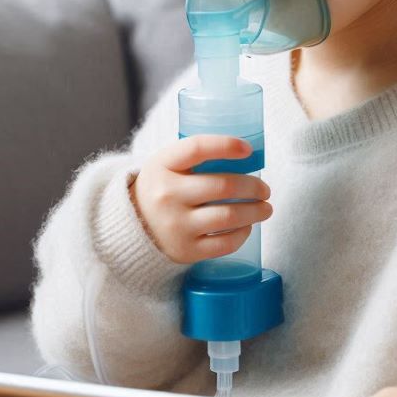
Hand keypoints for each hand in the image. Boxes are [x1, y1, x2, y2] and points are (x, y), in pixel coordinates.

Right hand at [129, 134, 272, 263]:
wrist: (131, 226)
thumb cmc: (162, 187)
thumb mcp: (167, 164)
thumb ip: (197, 156)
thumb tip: (246, 153)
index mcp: (163, 165)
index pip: (197, 148)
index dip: (226, 145)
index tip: (249, 150)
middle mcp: (167, 195)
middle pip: (223, 187)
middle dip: (254, 187)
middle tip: (265, 189)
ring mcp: (175, 225)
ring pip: (229, 216)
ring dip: (256, 211)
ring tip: (266, 208)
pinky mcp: (185, 250)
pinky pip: (224, 243)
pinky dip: (243, 233)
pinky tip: (248, 226)